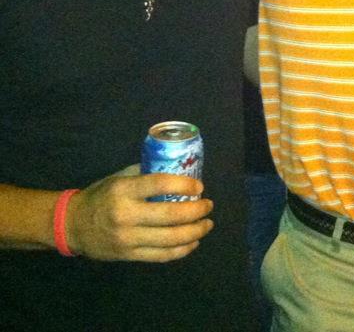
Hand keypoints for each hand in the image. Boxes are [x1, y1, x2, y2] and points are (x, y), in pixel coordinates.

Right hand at [66, 165, 213, 261]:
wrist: (71, 225)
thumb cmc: (101, 196)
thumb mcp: (119, 178)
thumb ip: (146, 175)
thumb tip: (178, 171)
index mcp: (124, 190)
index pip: (160, 184)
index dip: (185, 185)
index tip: (199, 187)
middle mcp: (126, 215)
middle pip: (171, 215)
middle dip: (197, 211)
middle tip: (208, 205)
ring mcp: (127, 238)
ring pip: (170, 239)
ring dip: (195, 231)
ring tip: (206, 224)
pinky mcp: (128, 255)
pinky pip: (161, 255)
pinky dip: (182, 250)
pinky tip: (193, 242)